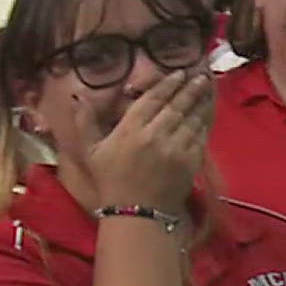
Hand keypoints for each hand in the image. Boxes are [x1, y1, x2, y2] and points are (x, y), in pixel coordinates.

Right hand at [80, 68, 211, 212]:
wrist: (136, 213)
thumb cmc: (111, 181)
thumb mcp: (90, 151)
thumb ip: (85, 122)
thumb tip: (78, 97)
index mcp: (130, 129)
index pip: (154, 99)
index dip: (168, 83)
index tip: (179, 73)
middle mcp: (155, 134)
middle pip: (177, 105)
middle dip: (189, 88)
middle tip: (200, 76)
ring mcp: (175, 148)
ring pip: (191, 118)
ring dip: (201, 101)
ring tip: (208, 88)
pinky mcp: (190, 161)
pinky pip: (201, 136)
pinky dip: (205, 122)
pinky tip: (208, 113)